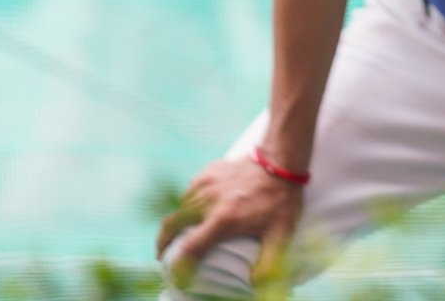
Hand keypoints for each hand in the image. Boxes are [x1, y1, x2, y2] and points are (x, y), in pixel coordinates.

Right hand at [156, 154, 303, 288]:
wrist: (281, 159)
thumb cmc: (281, 198)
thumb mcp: (280, 233)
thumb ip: (268, 262)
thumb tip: (256, 284)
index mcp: (223, 219)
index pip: (190, 248)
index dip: (180, 265)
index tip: (178, 276)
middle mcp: (207, 202)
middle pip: (171, 225)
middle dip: (162, 242)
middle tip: (163, 254)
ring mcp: (206, 184)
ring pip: (180, 207)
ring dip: (176, 222)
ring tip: (180, 233)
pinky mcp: (208, 172)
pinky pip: (189, 190)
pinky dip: (187, 203)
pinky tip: (196, 208)